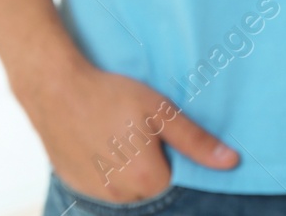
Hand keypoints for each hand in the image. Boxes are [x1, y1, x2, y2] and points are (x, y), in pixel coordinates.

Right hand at [14, 54, 238, 201]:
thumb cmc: (110, 95)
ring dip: (123, 167)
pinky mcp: (74, 185)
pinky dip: (100, 168)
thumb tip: (230, 162)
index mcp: (148, 180)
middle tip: (131, 128)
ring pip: (123, 186)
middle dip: (146, 161)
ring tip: (112, 131)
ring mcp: (95, 194)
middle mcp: (122, 196)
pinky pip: (99, 184)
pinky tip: (94, 140)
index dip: (166, 149)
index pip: (173, 175)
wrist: (54, 88)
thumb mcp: (161, 111)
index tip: (153, 129)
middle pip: (147, 184)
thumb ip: (196, 141)